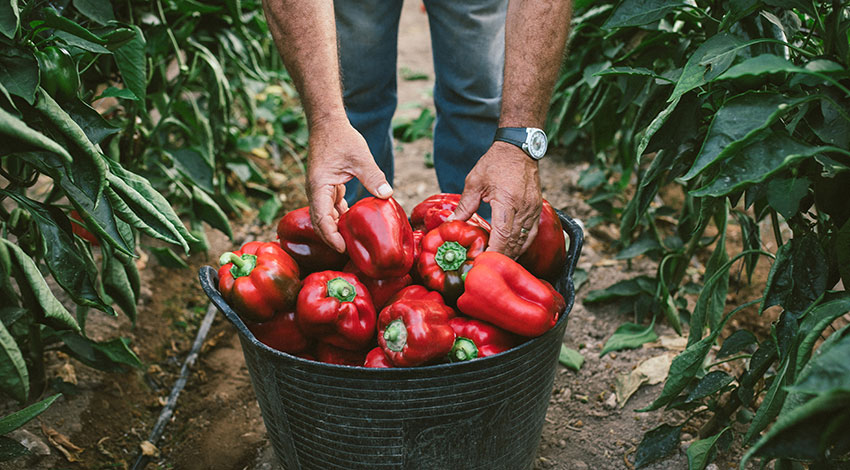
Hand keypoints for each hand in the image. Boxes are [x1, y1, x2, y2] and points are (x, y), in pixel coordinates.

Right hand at [306, 117, 392, 252]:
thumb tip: (387, 194)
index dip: (331, 237)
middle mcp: (316, 191)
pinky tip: (354, 222)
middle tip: (351, 251)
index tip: (343, 247)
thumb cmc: (341, 137)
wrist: (328, 123)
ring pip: (325, 216)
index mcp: (319, 187)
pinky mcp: (327, 186)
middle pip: (321, 222)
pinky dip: (340, 216)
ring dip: (337, 228)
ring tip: (354, 241)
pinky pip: (331, 206)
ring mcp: (320, 189)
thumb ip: (373, 176)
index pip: (321, 219)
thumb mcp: (360, 157)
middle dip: (333, 238)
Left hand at [451, 141, 541, 257]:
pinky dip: (521, 245)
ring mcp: (533, 210)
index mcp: (507, 202)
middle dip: (501, 257)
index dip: (493, 252)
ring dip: (511, 253)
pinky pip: (531, 234)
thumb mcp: (475, 182)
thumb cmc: (496, 163)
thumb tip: (450, 222)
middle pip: (514, 243)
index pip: (503, 236)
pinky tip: (512, 251)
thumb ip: (464, 205)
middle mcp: (523, 208)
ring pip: (524, 241)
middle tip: (486, 267)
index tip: (482, 262)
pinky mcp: (537, 210)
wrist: (518, 149)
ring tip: (497, 262)